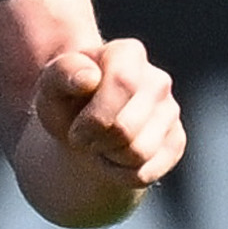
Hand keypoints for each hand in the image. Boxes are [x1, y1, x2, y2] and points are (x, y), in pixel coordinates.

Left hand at [33, 36, 184, 191]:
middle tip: (83, 137)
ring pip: (138, 153)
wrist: (81, 126)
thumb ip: (64, 73)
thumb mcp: (52, 84)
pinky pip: (147, 172)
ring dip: (109, 158)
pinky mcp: (175, 141)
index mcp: (128, 54)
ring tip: (100, 144)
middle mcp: (157, 79)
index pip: (123, 83)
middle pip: (126, 128)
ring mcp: (170, 110)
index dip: (94, 117)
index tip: (75, 128)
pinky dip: (122, 174)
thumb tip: (89, 78)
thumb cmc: (66, 101)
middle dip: (97, 141)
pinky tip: (115, 158)